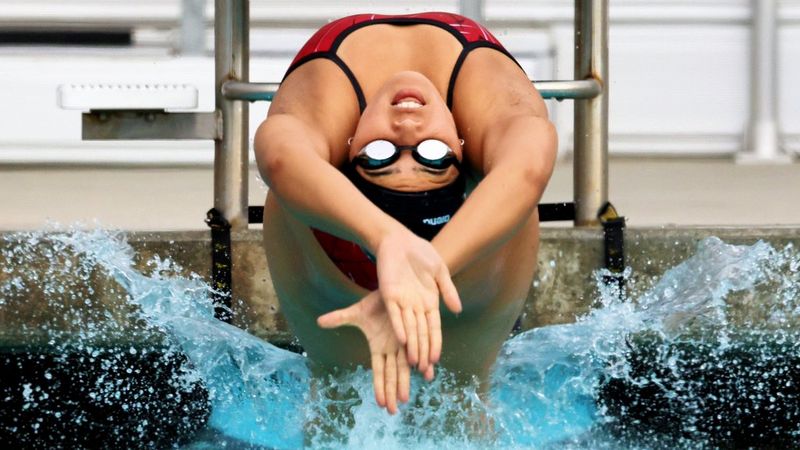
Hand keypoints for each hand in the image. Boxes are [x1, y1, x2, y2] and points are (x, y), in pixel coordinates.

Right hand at [317, 291, 415, 413]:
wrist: (393, 290)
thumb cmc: (375, 304)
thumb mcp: (356, 312)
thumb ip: (340, 318)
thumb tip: (319, 321)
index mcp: (378, 347)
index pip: (379, 371)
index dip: (379, 387)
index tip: (379, 403)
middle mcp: (392, 349)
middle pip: (392, 374)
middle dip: (392, 392)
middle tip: (393, 411)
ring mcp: (404, 343)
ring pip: (405, 367)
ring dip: (405, 383)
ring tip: (404, 399)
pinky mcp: (413, 334)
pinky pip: (420, 350)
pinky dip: (424, 362)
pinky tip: (429, 374)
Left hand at [375, 230, 461, 373]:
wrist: (399, 240)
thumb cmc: (421, 254)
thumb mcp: (439, 271)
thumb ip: (448, 291)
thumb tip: (458, 310)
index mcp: (428, 301)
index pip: (433, 328)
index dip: (434, 344)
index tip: (436, 360)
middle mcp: (415, 306)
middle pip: (420, 334)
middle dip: (422, 352)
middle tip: (424, 372)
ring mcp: (401, 301)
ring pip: (408, 329)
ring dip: (411, 346)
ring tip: (412, 364)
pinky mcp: (388, 295)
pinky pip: (395, 314)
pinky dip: (399, 327)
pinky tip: (403, 340)